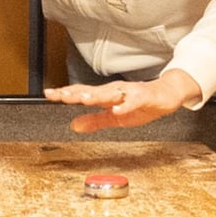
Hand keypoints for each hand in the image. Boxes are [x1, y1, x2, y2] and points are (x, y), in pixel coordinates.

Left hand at [43, 69, 201, 132]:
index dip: (66, 94)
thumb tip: (73, 126)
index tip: (49, 94)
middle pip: (92, 91)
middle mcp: (115, 91)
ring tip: (83, 98)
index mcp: (106, 95)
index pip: (83, 93)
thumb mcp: (114, 118)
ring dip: (97, 95)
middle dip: (76, 93)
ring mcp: (129, 93)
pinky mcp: (144, 97)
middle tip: (60, 95)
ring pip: (110, 93)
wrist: (167, 95)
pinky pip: (133, 101)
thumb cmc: (141, 104)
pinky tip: (117, 110)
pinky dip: (125, 105)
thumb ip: (94, 120)